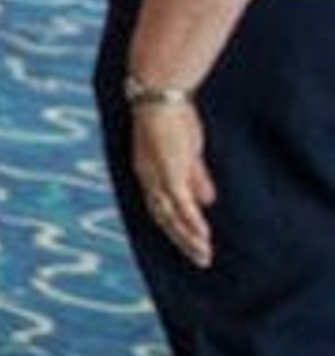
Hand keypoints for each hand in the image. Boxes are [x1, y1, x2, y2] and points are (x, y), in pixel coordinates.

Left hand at [131, 96, 215, 268]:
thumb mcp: (187, 153)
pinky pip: (180, 202)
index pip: (160, 208)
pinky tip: (202, 235)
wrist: (162, 95)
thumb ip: (196, 178)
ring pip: (171, 215)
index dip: (175, 227)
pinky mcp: (170, 171)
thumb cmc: (173, 119)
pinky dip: (191, 220)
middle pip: (163, 218)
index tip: (191, 244)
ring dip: (188, 237)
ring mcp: (157, 176)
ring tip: (204, 255)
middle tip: (201, 260)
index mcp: (148, 173)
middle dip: (182, 241)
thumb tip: (207, 203)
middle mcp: (148, 179)